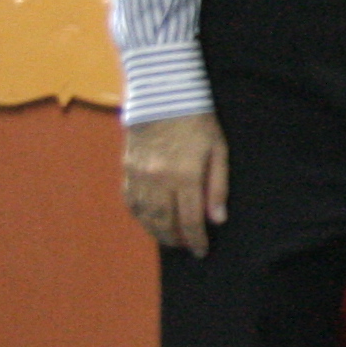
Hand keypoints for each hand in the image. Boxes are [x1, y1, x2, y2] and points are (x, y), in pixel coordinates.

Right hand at [123, 113, 229, 255]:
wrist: (162, 96)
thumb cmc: (197, 121)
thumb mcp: (218, 150)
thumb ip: (218, 186)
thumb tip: (217, 218)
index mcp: (184, 176)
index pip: (189, 219)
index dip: (196, 239)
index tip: (201, 250)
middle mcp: (158, 180)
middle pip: (164, 222)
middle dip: (175, 239)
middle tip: (185, 247)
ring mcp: (139, 176)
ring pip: (145, 216)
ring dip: (156, 232)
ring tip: (170, 239)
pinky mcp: (127, 170)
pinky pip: (131, 202)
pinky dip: (140, 216)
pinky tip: (150, 220)